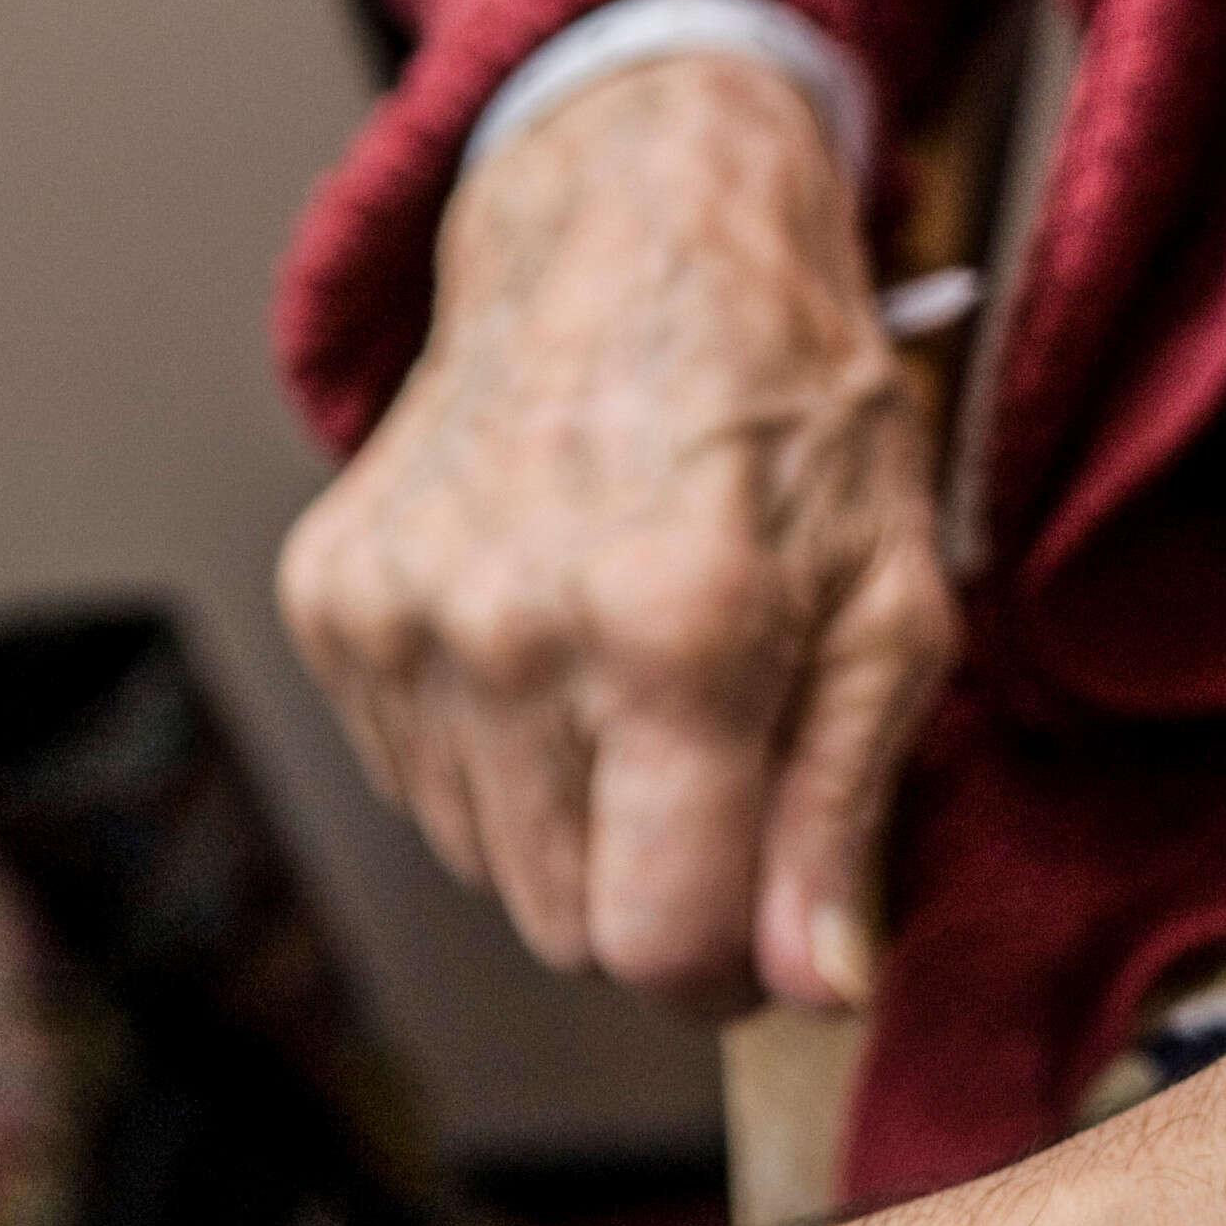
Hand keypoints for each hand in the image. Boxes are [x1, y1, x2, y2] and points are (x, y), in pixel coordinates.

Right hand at [276, 55, 949, 1014]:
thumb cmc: (794, 418)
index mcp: (671, 635)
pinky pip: (421, 784)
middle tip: (727, 771)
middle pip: (569, 928)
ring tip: (646, 685)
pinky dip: (500, 758)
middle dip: (661, 892)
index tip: (768, 933)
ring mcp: (396, 615)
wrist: (636, 234)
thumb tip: (816, 991)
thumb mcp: (895, 606)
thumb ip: (845, 812)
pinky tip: (562, 646)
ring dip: (579, 825)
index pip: (655, 943)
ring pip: (492, 869)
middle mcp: (505, 632)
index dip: (725, 973)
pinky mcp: (331, 600)